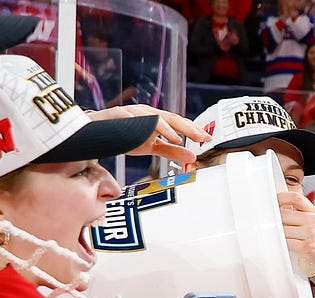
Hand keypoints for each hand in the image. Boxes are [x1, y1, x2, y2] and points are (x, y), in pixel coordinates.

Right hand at [90, 104, 209, 166]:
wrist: (95, 133)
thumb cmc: (124, 136)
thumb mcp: (151, 146)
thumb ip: (171, 151)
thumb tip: (192, 157)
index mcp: (156, 119)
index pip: (179, 123)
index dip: (194, 130)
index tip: (208, 138)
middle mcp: (147, 113)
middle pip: (172, 118)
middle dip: (188, 128)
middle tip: (202, 137)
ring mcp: (133, 113)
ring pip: (155, 117)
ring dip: (169, 127)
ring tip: (180, 138)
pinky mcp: (120, 115)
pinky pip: (134, 119)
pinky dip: (145, 126)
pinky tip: (154, 133)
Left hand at [277, 189, 314, 276]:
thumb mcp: (311, 224)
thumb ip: (297, 211)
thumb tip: (279, 200)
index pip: (296, 198)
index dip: (281, 197)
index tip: (274, 202)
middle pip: (284, 213)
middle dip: (277, 221)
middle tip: (276, 226)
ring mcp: (312, 234)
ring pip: (282, 228)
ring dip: (278, 234)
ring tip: (284, 238)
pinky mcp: (307, 247)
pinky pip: (285, 241)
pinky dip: (282, 244)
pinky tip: (286, 245)